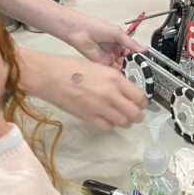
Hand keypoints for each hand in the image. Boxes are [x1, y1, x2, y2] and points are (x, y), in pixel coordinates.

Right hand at [33, 56, 147, 130]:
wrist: (50, 77)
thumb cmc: (71, 69)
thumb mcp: (99, 68)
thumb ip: (115, 80)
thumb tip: (127, 92)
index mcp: (114, 78)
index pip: (139, 97)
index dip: (143, 103)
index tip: (141, 104)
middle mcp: (110, 93)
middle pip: (134, 113)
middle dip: (138, 115)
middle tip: (136, 115)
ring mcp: (100, 107)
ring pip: (123, 122)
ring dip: (125, 122)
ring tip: (122, 118)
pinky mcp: (88, 117)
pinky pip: (107, 127)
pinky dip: (110, 125)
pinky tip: (107, 119)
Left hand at [65, 13, 146, 67]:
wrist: (81, 31)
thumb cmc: (96, 27)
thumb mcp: (118, 33)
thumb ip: (130, 43)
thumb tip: (143, 49)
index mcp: (121, 43)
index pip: (133, 53)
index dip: (138, 58)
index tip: (143, 62)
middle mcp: (115, 51)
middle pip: (128, 62)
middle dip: (133, 66)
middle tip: (138, 69)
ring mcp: (109, 58)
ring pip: (121, 67)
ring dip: (126, 70)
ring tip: (131, 71)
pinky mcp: (102, 64)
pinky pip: (111, 71)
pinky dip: (117, 73)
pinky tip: (122, 73)